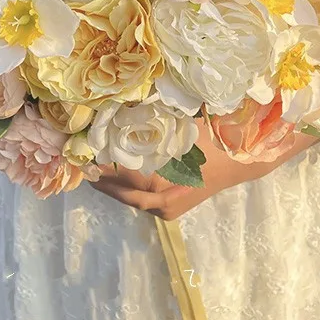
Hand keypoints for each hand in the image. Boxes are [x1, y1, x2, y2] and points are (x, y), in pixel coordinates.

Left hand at [89, 122, 319, 219]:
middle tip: (82, 163)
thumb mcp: (181, 126)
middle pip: (123, 192)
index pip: (127, 175)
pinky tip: (111, 178)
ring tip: (91, 170)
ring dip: (110, 186)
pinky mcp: (168, 211)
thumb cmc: (211, 140)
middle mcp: (163, 201)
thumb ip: (153, 121)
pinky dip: (124, 190)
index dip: (106, 164)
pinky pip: (139, 202)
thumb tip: (121, 108)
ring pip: (129, 199)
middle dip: (102, 179)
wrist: (238, 162)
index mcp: (166, 181)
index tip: (88, 151)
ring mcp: (166, 209)